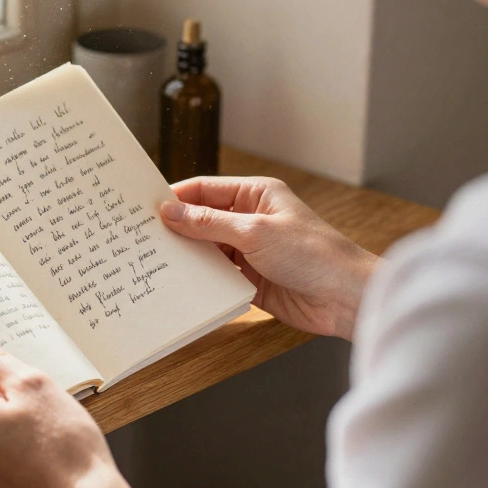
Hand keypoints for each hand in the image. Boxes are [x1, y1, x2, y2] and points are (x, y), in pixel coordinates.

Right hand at [159, 176, 377, 338]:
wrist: (345, 298)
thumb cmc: (313, 254)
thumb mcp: (255, 232)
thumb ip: (209, 223)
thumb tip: (171, 211)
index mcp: (256, 195)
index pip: (206, 189)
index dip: (176, 196)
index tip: (144, 207)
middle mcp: (250, 220)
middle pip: (202, 219)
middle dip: (176, 228)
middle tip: (141, 237)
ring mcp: (250, 251)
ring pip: (207, 249)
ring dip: (186, 256)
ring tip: (152, 261)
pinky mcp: (250, 279)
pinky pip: (216, 276)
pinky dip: (199, 279)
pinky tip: (178, 283)